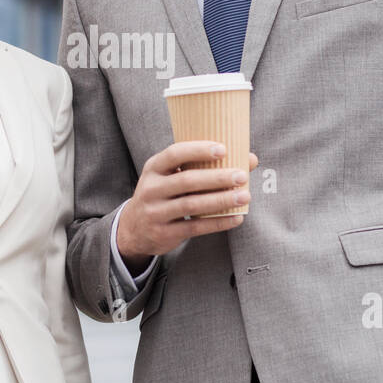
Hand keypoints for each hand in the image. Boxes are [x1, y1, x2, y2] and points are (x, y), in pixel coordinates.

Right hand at [116, 142, 259, 271]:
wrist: (133, 229)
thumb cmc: (162, 195)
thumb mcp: (170, 177)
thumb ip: (202, 167)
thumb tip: (249, 159)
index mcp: (153, 168)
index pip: (174, 153)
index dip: (198, 150)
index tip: (223, 149)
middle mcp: (151, 189)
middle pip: (187, 180)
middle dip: (217, 177)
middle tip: (241, 176)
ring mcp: (156, 212)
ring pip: (192, 205)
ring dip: (221, 200)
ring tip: (244, 196)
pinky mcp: (164, 233)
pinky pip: (195, 227)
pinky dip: (218, 223)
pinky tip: (236, 218)